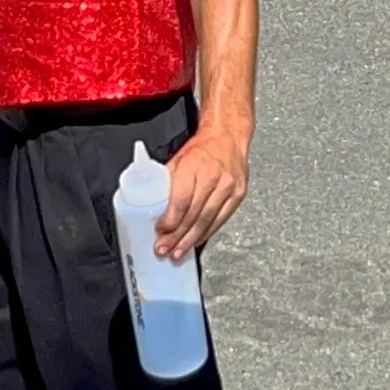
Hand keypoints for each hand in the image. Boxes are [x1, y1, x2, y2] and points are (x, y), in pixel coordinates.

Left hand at [156, 126, 248, 262]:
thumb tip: (150, 205)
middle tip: (165, 249)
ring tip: (178, 252)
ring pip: (208, 220)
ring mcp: (228, 186)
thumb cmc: (201, 148)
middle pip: (193, 214)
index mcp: (193, 165)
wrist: (227, 137)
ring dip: (191, 240)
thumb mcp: (178, 159)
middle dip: (177, 236)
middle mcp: (213, 176)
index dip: (170, 219)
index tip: (160, 230)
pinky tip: (197, 241)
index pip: (181, 200)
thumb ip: (167, 182)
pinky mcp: (238, 194)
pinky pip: (221, 219)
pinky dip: (207, 233)